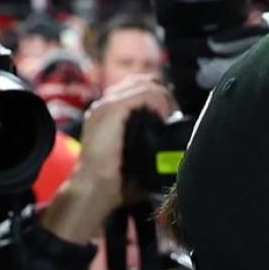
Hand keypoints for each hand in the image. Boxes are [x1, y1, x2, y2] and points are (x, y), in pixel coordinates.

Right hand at [41, 74, 175, 245]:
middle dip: (163, 94)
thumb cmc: (114, 180)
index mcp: (107, 114)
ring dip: (164, 97)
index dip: (158, 96)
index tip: (171, 114)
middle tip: (174, 114)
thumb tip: (174, 146)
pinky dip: (160, 100)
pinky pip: (144, 93)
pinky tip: (166, 116)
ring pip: (145, 84)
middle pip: (141, 82)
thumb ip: (148, 144)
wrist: (93, 187)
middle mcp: (105, 104)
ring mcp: (106, 104)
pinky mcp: (111, 109)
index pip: (136, 88)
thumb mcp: (133, 156)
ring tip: (172, 115)